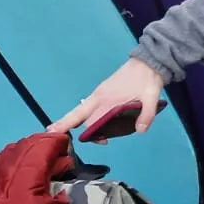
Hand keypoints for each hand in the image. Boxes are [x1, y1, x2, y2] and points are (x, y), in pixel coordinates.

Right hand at [46, 58, 165, 136]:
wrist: (147, 62)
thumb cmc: (148, 80)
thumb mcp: (152, 97)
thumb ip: (147, 114)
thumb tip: (140, 131)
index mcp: (108, 99)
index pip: (92, 120)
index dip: (91, 134)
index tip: (96, 141)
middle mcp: (99, 97)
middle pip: (78, 114)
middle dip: (66, 124)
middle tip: (51, 133)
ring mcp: (99, 93)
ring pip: (80, 109)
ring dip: (72, 120)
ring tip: (60, 130)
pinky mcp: (102, 91)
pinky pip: (88, 106)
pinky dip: (82, 115)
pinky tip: (82, 121)